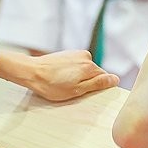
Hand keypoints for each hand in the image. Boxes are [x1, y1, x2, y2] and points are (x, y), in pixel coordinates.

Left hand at [0, 49, 118, 100]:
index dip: (97, 88)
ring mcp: (76, 54)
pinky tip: (61, 77)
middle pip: (95, 73)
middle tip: (73, 91)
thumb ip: (97, 84)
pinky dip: (72, 72)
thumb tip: (115, 79)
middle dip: (88, 83)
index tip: (87, 93)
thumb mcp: (76, 90)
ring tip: (65, 84)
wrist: (31, 72)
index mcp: (89, 67)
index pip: (105, 78)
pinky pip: (77, 65)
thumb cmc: (51, 85)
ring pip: (85, 69)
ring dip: (79, 77)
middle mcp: (86, 57)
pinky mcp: (68, 53)